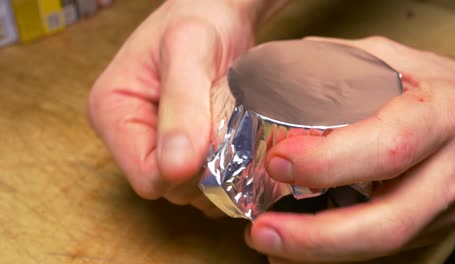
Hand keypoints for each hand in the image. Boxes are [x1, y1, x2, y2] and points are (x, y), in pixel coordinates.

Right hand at [88, 0, 281, 216]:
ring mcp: (152, 140)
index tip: (217, 149)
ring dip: (215, 175)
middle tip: (231, 139)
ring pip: (183, 187)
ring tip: (234, 138)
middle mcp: (127, 133)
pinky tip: (236, 147)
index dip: (184, 174)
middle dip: (202, 174)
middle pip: (165, 186)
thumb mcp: (189, 50)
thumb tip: (175, 167)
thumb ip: (181, 104)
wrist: (217, 12)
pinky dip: (222, 174)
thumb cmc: (199, 18)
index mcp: (112, 112)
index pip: (145, 177)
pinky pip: (197, 179)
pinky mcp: (175, 144)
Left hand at [245, 36, 454, 262]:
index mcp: (438, 118)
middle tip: (262, 231)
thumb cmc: (435, 87)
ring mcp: (440, 208)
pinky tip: (296, 252)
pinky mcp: (429, 226)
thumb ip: (338, 64)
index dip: (329, 161)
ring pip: (383, 248)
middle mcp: (447, 172)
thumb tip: (276, 73)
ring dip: (318, 255)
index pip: (387, 147)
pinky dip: (333, 255)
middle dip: (316, 237)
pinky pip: (380, 250)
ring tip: (270, 244)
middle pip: (386, 223)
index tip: (277, 160)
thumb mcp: (395, 61)